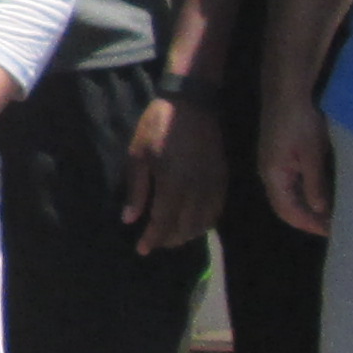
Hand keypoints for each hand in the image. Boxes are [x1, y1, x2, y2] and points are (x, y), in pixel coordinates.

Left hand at [126, 88, 225, 255]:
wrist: (192, 103)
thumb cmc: (157, 126)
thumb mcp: (138, 155)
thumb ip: (136, 190)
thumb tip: (129, 220)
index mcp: (172, 183)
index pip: (163, 222)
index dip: (152, 239)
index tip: (142, 250)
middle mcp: (196, 189)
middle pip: (185, 227)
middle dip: (169, 240)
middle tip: (156, 243)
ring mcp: (212, 184)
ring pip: (203, 222)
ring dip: (188, 235)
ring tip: (172, 237)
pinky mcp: (222, 178)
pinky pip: (217, 210)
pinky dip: (205, 223)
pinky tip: (194, 225)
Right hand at [261, 95, 334, 239]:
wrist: (287, 92)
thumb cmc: (300, 122)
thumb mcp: (311, 154)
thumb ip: (315, 184)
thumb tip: (320, 211)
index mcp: (274, 176)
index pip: (288, 212)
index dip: (309, 224)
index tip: (333, 231)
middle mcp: (269, 174)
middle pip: (285, 207)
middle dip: (308, 219)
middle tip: (334, 226)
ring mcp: (272, 164)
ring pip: (288, 196)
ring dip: (307, 207)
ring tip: (331, 213)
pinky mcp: (279, 156)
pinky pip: (290, 184)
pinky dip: (305, 193)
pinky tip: (322, 192)